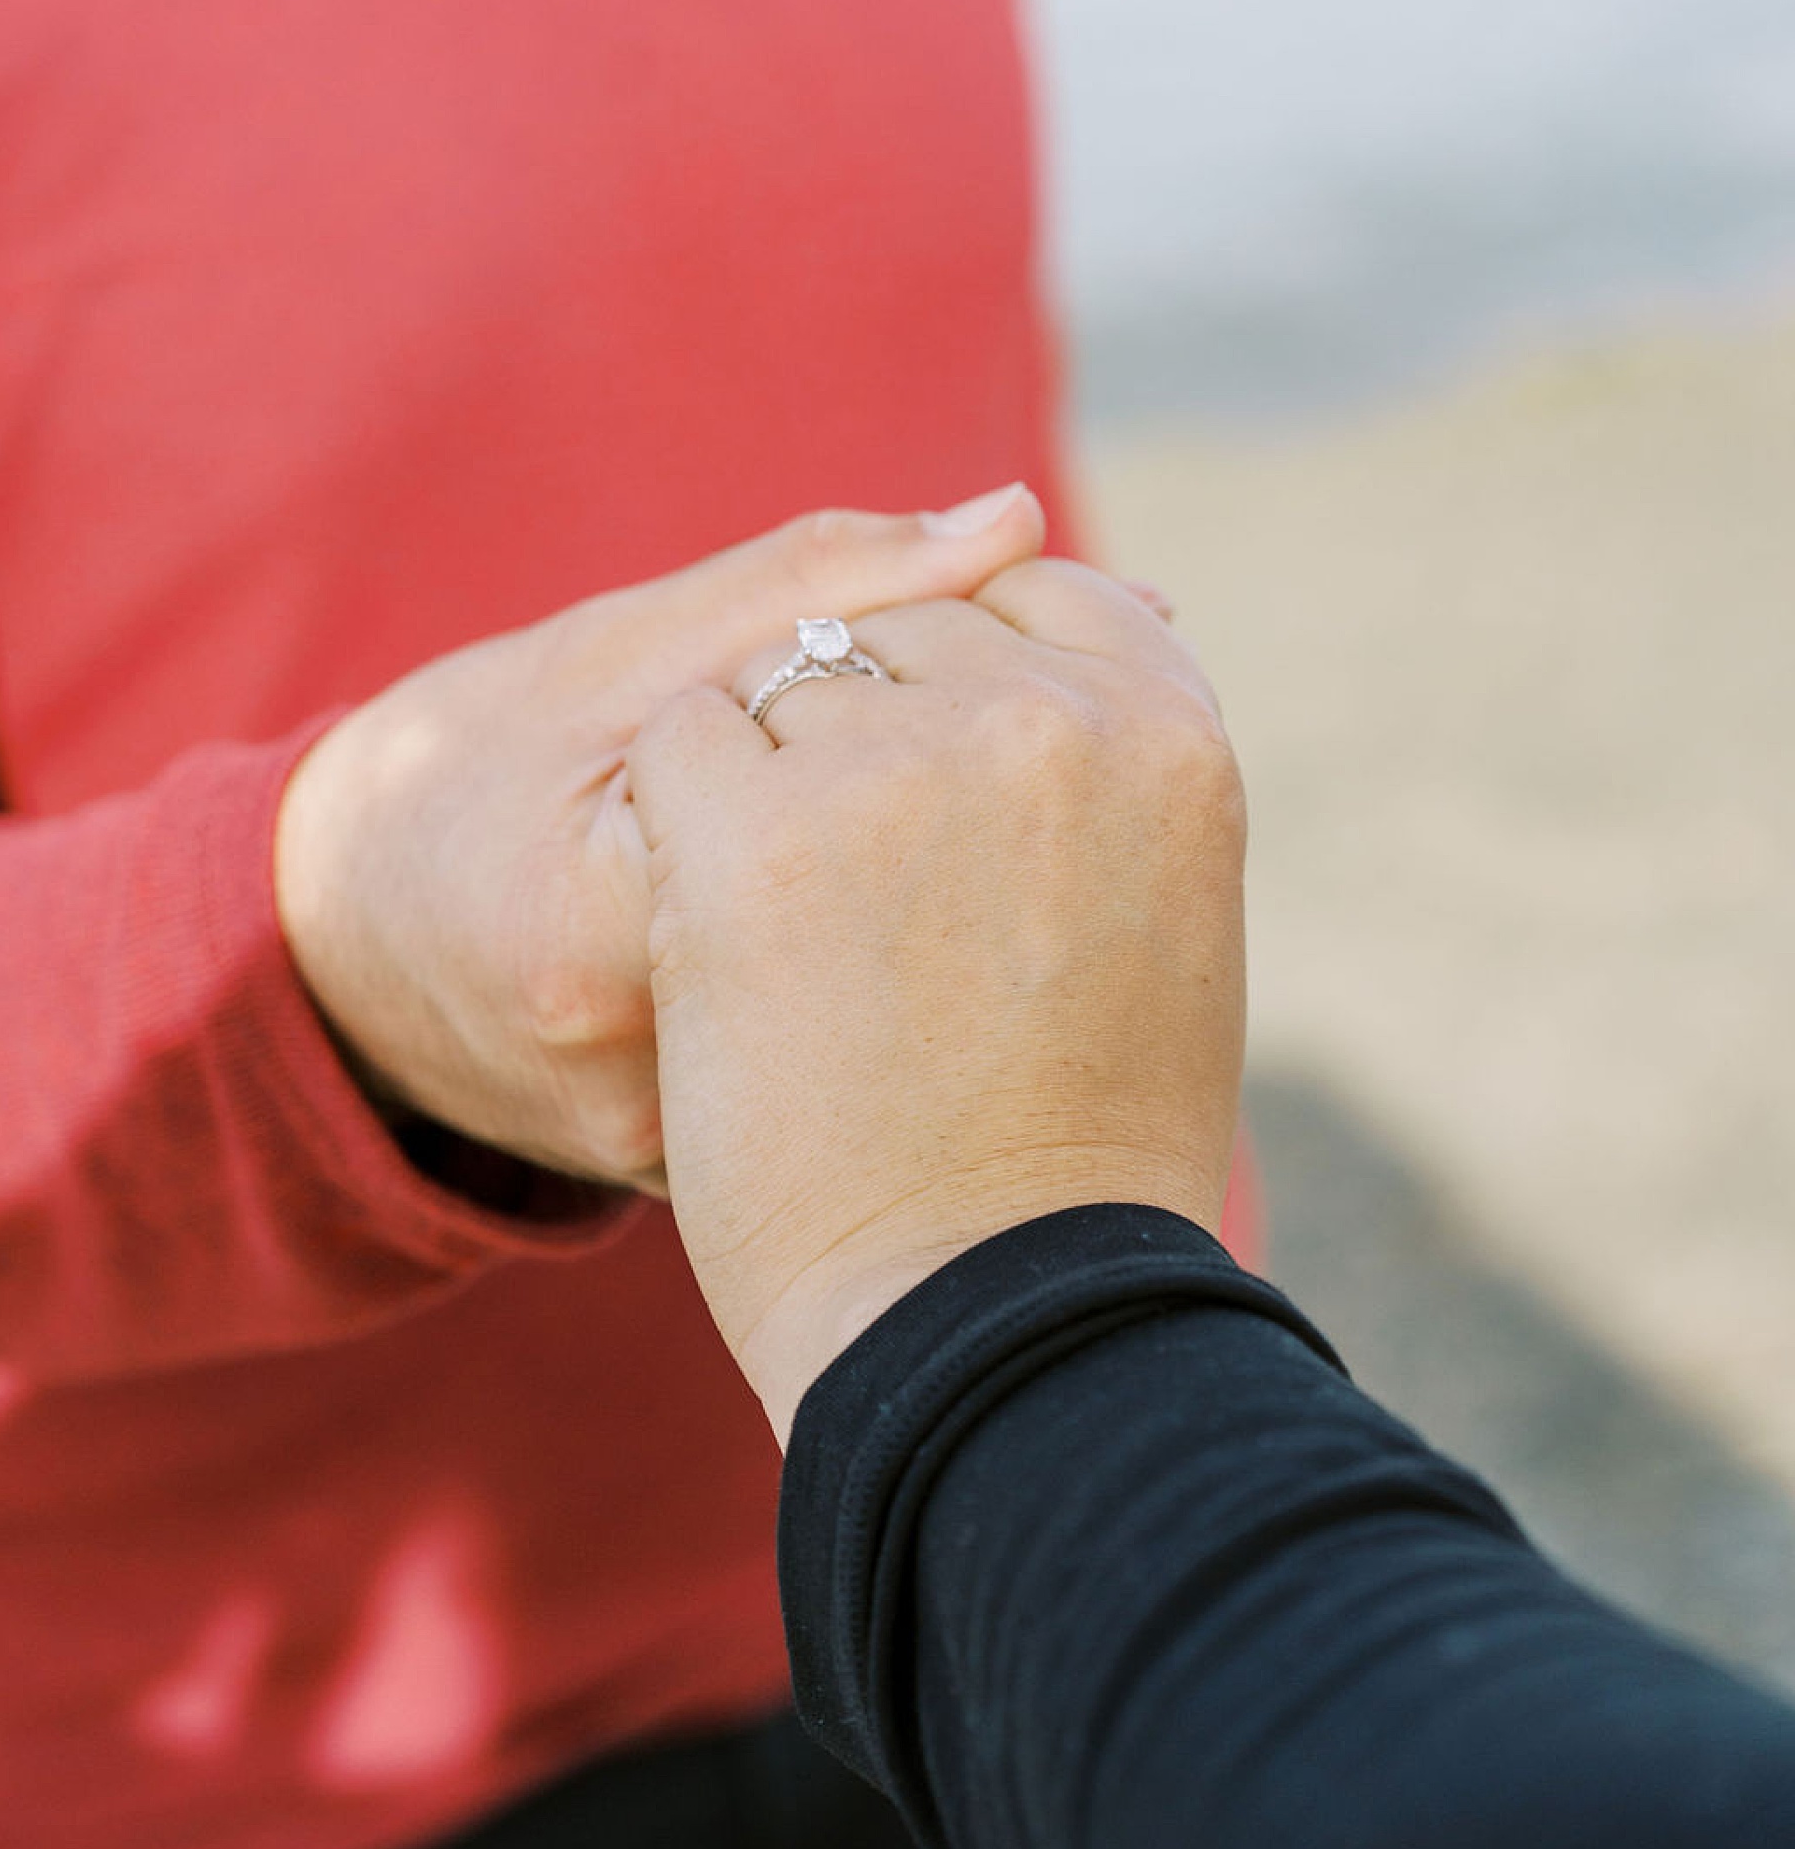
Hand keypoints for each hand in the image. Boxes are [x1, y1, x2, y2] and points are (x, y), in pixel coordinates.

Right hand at [272, 488, 1044, 1188]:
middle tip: (972, 762)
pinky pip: (841, 1069)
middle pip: (886, 926)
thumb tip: (1020, 515)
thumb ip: (819, 587)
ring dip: (933, 909)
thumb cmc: (474, 764)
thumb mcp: (616, 651)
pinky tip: (895, 931)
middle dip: (951, 824)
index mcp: (593, 927)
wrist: (342, 946)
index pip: (854, 810)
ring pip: (883, 1008)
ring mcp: (675, 1153)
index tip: (970, 680)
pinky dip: (884, 985)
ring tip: (926, 845)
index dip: (934, 728)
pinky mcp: (703, 1183)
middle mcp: (641, 1075)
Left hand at [628, 560, 1245, 1438]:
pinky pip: (681, 742)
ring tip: (817, 950)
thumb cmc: (1080, 1135)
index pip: (1037, 591)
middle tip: (879, 908)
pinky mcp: (758, 829)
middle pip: (903, 634)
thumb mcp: (1154, 911)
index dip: (968, 673)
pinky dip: (678, 827)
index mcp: (1170, 730)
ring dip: (773, 784)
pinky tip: (729, 943)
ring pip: (784, 681)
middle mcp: (1049, 715)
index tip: (943, 782)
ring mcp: (900, 762)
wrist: (986, 1316)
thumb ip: (1096, 734)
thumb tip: (1021, 532)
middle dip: (869, 732)